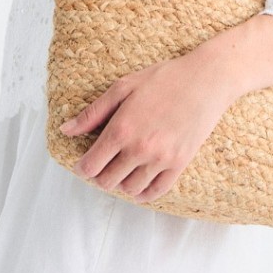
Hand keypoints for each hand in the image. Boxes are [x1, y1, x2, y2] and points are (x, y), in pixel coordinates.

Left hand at [59, 51, 234, 204]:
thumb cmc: (164, 78)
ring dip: (121, 183)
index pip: (90, 166)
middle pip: (107, 181)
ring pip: (130, 189)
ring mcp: (161, 159)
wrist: (206, 80)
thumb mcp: (123, 87)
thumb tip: (66, 130)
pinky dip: (143, 193)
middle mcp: (139, 148)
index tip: (84, 163)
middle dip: (100, 176)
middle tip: (103, 165)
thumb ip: (93, 113)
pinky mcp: (179, 164)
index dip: (82, 167)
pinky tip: (139, 184)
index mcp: (121, 129)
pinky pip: (156, 191)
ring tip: (122, 170)